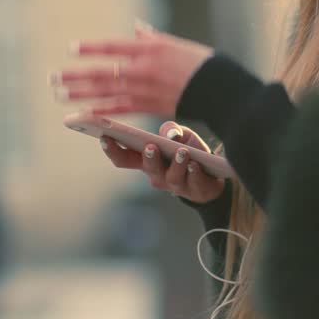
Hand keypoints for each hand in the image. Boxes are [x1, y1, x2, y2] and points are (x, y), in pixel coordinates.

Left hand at [52, 22, 212, 116]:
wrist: (217, 87)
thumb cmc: (199, 62)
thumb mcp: (174, 44)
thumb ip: (151, 37)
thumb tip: (136, 27)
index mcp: (149, 48)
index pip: (112, 46)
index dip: (91, 48)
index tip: (72, 49)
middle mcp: (143, 68)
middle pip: (102, 72)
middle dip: (75, 75)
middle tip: (54, 77)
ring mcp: (144, 88)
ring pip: (105, 92)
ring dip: (80, 93)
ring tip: (59, 94)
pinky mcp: (148, 106)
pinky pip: (119, 109)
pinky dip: (100, 111)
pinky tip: (83, 114)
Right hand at [99, 121, 226, 203]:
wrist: (213, 175)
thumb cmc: (188, 152)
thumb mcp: (180, 134)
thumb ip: (171, 128)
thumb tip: (170, 134)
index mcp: (147, 161)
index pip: (124, 157)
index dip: (112, 149)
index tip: (104, 137)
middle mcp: (157, 175)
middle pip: (147, 168)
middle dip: (148, 158)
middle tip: (150, 147)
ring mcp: (175, 185)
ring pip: (172, 177)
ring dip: (176, 164)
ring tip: (181, 151)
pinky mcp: (196, 190)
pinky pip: (193, 182)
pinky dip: (194, 172)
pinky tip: (195, 164)